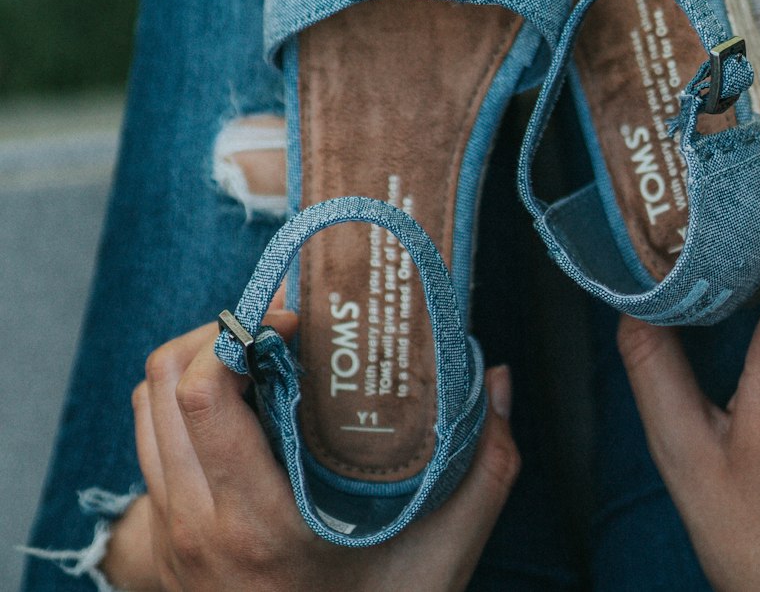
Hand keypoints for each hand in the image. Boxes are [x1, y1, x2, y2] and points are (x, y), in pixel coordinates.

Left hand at [103, 313, 518, 591]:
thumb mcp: (443, 557)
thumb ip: (483, 468)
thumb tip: (497, 379)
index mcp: (259, 523)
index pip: (204, 394)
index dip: (240, 331)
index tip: (294, 320)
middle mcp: (197, 528)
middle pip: (162, 383)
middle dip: (215, 333)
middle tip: (275, 332)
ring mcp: (168, 542)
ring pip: (145, 408)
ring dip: (192, 368)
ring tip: (254, 363)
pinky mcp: (156, 552)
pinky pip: (145, 448)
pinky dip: (177, 414)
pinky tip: (232, 418)